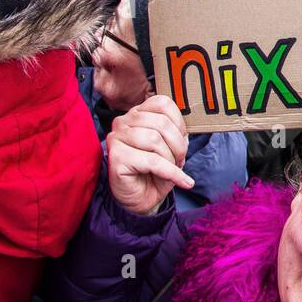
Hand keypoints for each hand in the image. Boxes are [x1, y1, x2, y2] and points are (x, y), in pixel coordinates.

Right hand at [106, 95, 193, 215]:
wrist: (142, 198)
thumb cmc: (156, 171)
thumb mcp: (172, 147)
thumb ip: (176, 132)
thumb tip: (185, 132)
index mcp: (137, 113)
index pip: (163, 104)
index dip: (179, 123)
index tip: (183, 141)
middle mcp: (123, 121)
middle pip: (161, 123)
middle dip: (178, 145)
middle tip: (180, 160)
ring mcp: (116, 138)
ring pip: (155, 140)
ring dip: (171, 159)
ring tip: (173, 169)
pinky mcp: (116, 157)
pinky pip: (151, 161)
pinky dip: (171, 172)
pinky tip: (181, 181)